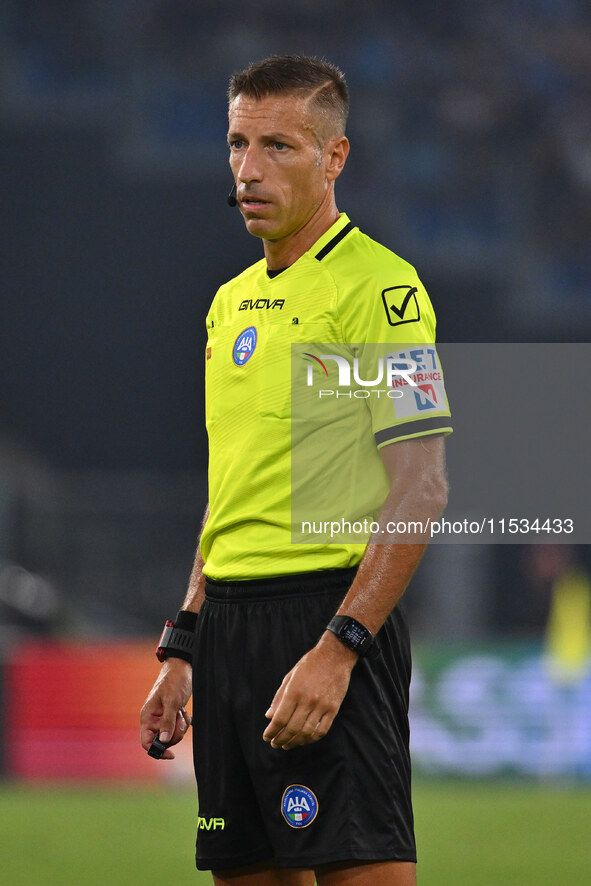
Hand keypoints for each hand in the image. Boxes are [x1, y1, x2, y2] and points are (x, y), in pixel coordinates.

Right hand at [140, 658, 191, 759]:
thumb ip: (167, 721)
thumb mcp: (172, 701)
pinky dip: (184, 721)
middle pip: (162, 741)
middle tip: (179, 719)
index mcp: (147, 716)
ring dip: (180, 726)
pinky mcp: (172, 716)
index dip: (156, 751)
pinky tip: (184, 710)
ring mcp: (163, 718)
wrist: (182, 667)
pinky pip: (178, 728)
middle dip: (174, 734)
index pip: (146, 742)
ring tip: (181, 711)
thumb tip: (163, 741)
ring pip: (171, 735)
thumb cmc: (174, 681)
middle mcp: (153, 719)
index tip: (171, 754)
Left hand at [262, 632, 356, 749]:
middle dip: (281, 739)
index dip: (271, 731)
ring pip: (306, 733)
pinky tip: (304, 740)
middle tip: (275, 743)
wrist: (335, 656)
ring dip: (295, 742)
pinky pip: (322, 730)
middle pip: (292, 729)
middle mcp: (307, 700)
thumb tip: (269, 716)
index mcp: (294, 691)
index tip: (266, 737)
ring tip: (287, 745)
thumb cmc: (310, 664)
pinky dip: (311, 739)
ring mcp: (322, 706)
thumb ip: (279, 697)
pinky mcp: (333, 709)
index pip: (280, 719)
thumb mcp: (290, 676)